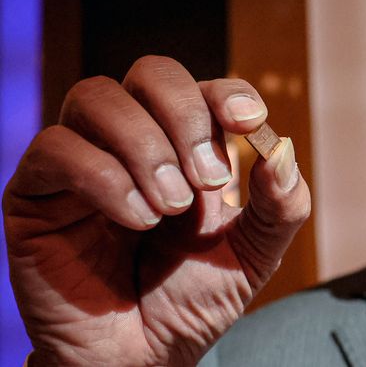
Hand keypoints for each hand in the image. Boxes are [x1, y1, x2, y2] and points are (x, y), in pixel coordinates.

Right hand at [2, 56, 310, 365]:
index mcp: (187, 145)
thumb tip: (282, 147)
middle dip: (186, 117)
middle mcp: (134, 140)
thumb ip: (281, 203)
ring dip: (145, 147)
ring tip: (169, 208)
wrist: (142, 357)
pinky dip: (104, 177)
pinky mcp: (38, 192)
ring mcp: (83, 159)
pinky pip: (56, 148)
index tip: (249, 122)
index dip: (227, 93)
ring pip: (96, 96)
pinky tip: (136, 219)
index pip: (203, 86)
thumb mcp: (254, 253)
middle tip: (206, 181)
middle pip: (151, 72)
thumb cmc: (195, 299)